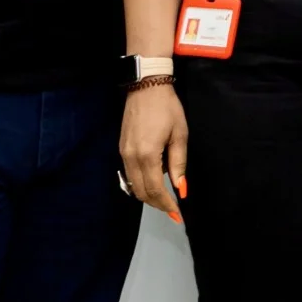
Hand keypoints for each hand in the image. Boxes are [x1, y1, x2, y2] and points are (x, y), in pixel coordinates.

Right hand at [119, 83, 186, 220]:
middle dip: (157, 204)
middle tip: (172, 210)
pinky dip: (140, 183)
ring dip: (148, 195)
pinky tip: (153, 180)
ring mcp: (123, 153)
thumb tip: (180, 188)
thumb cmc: (167, 108)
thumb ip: (178, 163)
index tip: (177, 214)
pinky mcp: (121, 149)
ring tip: (165, 198)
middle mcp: (131, 157)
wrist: (146, 86)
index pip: (155, 189)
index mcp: (147, 155)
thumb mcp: (180, 134)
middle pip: (141, 192)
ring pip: (133, 185)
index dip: (166, 204)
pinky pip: (129, 174)